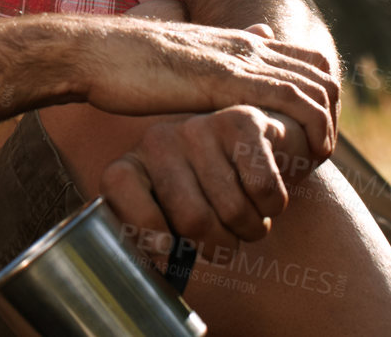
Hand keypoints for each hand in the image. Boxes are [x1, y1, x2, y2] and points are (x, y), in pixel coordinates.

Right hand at [81, 18, 339, 160]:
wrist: (94, 53)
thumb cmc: (121, 65)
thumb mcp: (172, 66)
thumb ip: (197, 74)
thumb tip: (204, 92)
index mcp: (233, 40)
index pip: (302, 58)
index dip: (317, 95)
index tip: (311, 132)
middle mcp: (245, 43)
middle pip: (320, 70)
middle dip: (332, 112)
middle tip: (322, 150)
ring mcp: (239, 58)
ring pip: (315, 84)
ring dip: (327, 124)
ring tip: (319, 159)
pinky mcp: (228, 79)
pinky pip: (292, 98)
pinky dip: (310, 127)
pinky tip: (305, 156)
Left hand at [101, 103, 319, 261]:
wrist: (254, 149)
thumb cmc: (207, 197)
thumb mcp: (171, 218)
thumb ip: (158, 244)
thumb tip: (165, 268)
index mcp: (133, 165)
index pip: (118, 184)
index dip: (144, 227)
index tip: (167, 252)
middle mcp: (159, 140)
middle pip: (192, 218)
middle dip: (219, 247)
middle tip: (225, 242)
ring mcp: (199, 126)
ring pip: (233, 210)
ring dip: (250, 230)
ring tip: (245, 217)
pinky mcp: (241, 121)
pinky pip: (263, 189)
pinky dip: (272, 207)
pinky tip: (262, 195)